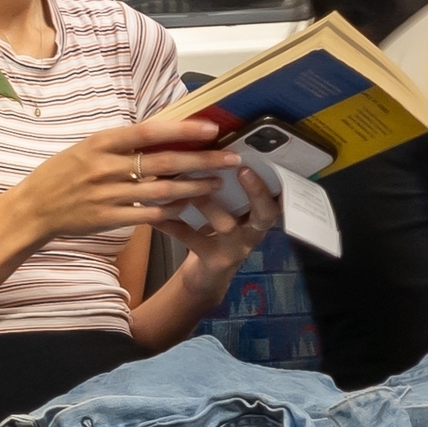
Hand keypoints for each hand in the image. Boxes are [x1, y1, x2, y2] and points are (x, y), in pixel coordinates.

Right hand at [12, 118, 227, 243]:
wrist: (32, 209)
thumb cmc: (60, 175)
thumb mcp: (86, 148)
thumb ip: (120, 143)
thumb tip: (161, 132)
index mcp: (100, 143)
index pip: (148, 132)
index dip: (183, 129)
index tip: (212, 128)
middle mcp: (105, 168)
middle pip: (163, 162)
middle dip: (202, 160)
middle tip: (231, 158)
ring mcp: (107, 195)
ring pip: (161, 191)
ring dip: (194, 188)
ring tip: (218, 183)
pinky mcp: (108, 219)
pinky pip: (148, 215)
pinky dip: (171, 211)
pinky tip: (188, 206)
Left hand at [159, 164, 282, 285]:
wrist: (207, 276)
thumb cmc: (216, 234)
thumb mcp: (228, 213)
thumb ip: (224, 188)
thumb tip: (206, 150)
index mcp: (258, 217)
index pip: (274, 199)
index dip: (266, 183)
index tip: (252, 163)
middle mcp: (253, 232)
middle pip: (265, 213)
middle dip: (256, 191)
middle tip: (242, 170)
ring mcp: (235, 248)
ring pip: (226, 224)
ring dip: (207, 204)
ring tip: (189, 188)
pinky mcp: (213, 259)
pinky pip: (191, 238)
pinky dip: (171, 224)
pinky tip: (153, 213)